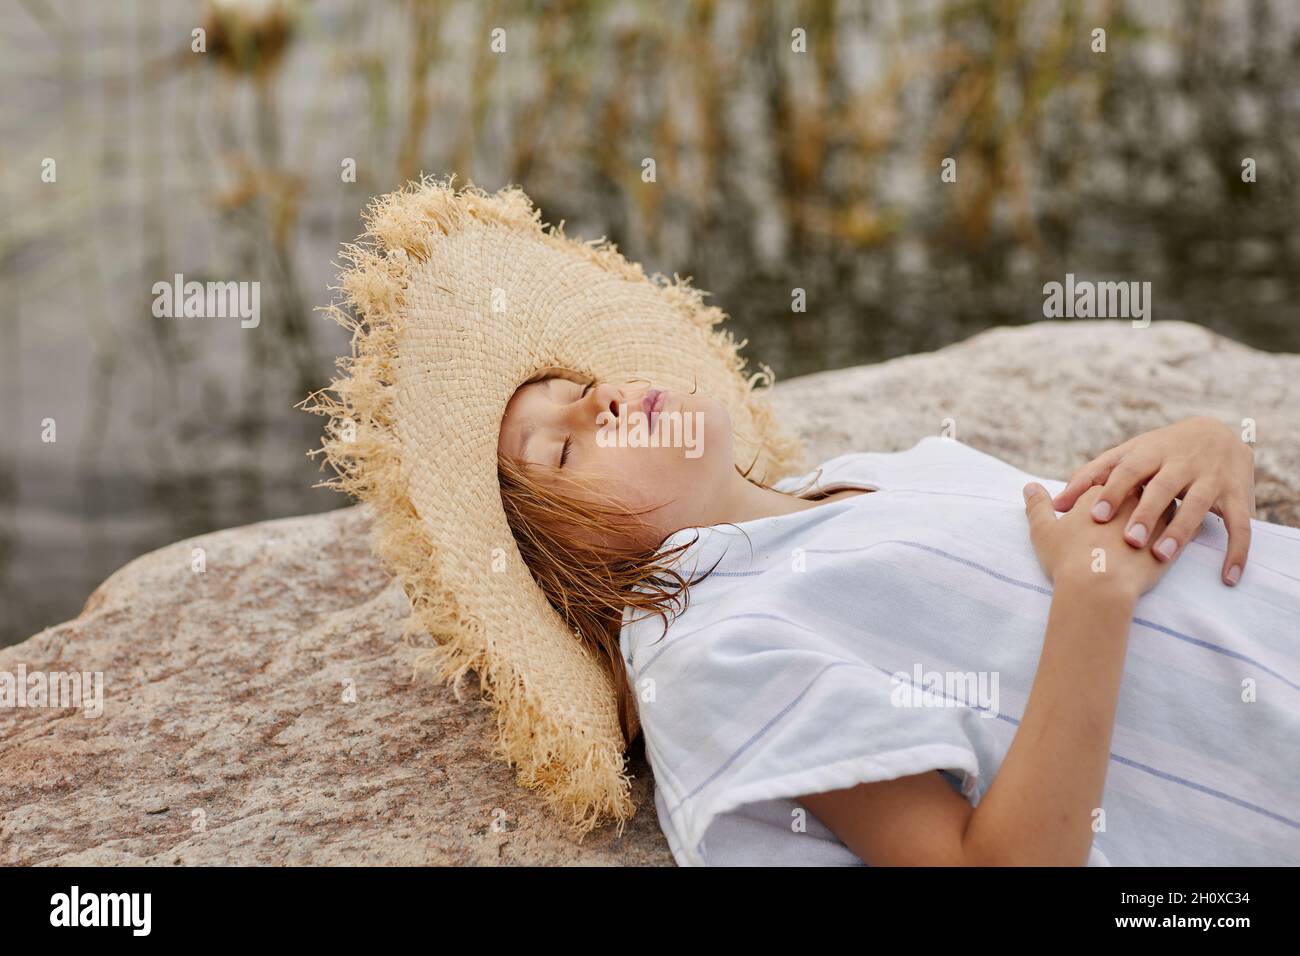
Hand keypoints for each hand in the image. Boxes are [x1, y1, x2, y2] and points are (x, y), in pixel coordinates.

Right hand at [1024, 483, 1181, 601]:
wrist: (1098, 588)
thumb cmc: (1067, 558)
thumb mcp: (1043, 530)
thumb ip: (1037, 505)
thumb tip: (1030, 486)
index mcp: (1103, 490)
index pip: (1107, 481)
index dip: (1102, 492)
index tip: (1099, 505)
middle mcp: (1132, 497)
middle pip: (1140, 486)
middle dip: (1136, 495)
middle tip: (1130, 509)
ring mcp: (1156, 517)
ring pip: (1166, 502)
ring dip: (1162, 508)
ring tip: (1157, 520)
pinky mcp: (1172, 540)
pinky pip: (1185, 527)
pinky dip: (1182, 529)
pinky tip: (1177, 537)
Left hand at [1050, 417, 1254, 586]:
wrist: (1220, 433)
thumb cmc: (1159, 452)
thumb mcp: (1128, 456)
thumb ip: (1092, 477)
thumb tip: (1055, 503)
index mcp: (1151, 452)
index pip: (1129, 470)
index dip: (1113, 491)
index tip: (1095, 515)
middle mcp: (1182, 463)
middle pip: (1162, 487)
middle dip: (1146, 513)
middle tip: (1128, 539)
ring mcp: (1211, 478)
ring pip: (1198, 505)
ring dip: (1180, 531)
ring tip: (1160, 556)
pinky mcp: (1238, 496)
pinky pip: (1240, 525)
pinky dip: (1237, 550)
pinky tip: (1227, 576)